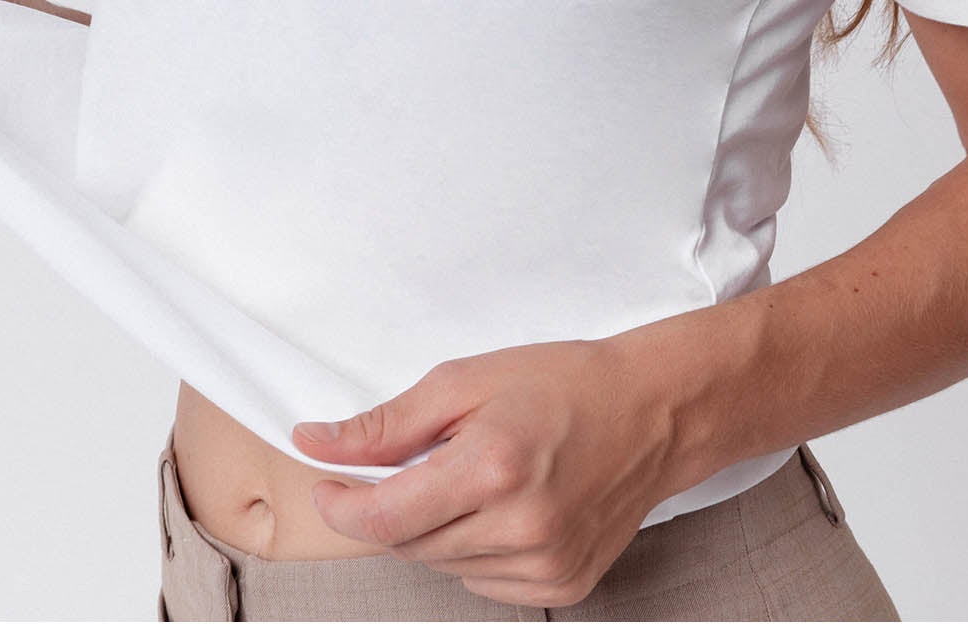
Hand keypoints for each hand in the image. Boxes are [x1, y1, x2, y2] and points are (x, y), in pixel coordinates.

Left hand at [290, 335, 675, 606]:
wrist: (651, 411)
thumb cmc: (562, 384)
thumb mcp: (466, 381)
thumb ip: (387, 424)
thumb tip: (316, 443)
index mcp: (492, 469)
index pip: (383, 520)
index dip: (341, 506)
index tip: (327, 485)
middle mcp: (520, 528)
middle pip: (409, 544)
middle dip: (395, 505)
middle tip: (425, 459)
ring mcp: (545, 565)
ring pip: (444, 566)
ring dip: (437, 527)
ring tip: (477, 474)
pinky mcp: (563, 585)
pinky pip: (483, 581)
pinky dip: (475, 548)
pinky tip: (505, 506)